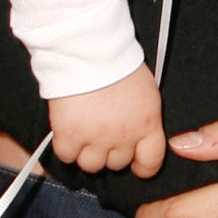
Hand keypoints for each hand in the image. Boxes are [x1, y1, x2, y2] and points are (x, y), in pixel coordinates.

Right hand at [49, 64, 166, 176]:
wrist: (88, 50)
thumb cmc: (118, 63)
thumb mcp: (145, 91)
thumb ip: (143, 117)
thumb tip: (139, 134)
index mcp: (147, 124)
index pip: (151, 162)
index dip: (142, 166)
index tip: (135, 163)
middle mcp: (124, 136)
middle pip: (117, 164)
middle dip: (110, 153)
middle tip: (102, 134)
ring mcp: (96, 138)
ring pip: (91, 165)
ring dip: (86, 153)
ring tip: (83, 133)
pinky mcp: (70, 135)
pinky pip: (67, 156)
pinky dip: (65, 147)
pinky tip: (67, 131)